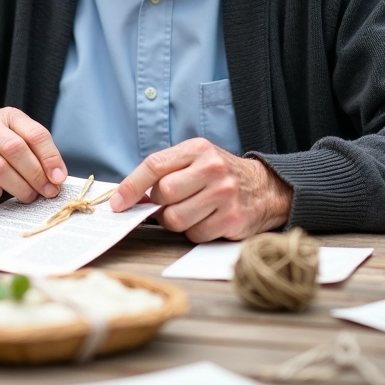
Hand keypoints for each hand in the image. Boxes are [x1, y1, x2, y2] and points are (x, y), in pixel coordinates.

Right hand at [0, 107, 66, 217]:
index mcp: (7, 117)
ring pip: (0, 168)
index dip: (50, 158)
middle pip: (17, 149)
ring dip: (20, 187)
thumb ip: (38, 158)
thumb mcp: (20, 151)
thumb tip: (57, 178)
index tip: (59, 178)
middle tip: (48, 192)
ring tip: (28, 196)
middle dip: (36, 174)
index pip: (35, 134)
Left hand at [109, 138, 292, 241]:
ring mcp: (224, 194)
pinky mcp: (232, 219)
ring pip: (176, 219)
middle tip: (170, 203)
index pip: (154, 165)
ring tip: (190, 211)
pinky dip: (195, 232)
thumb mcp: (195, 160)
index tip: (117, 203)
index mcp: (198, 149)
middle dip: (159, 205)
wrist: (267, 189)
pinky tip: (207, 220)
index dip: (131, 186)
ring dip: (175, 221)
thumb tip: (127, 197)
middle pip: (163, 194)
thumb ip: (164, 172)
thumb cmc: (219, 175)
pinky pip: (195, 234)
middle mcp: (212, 169)